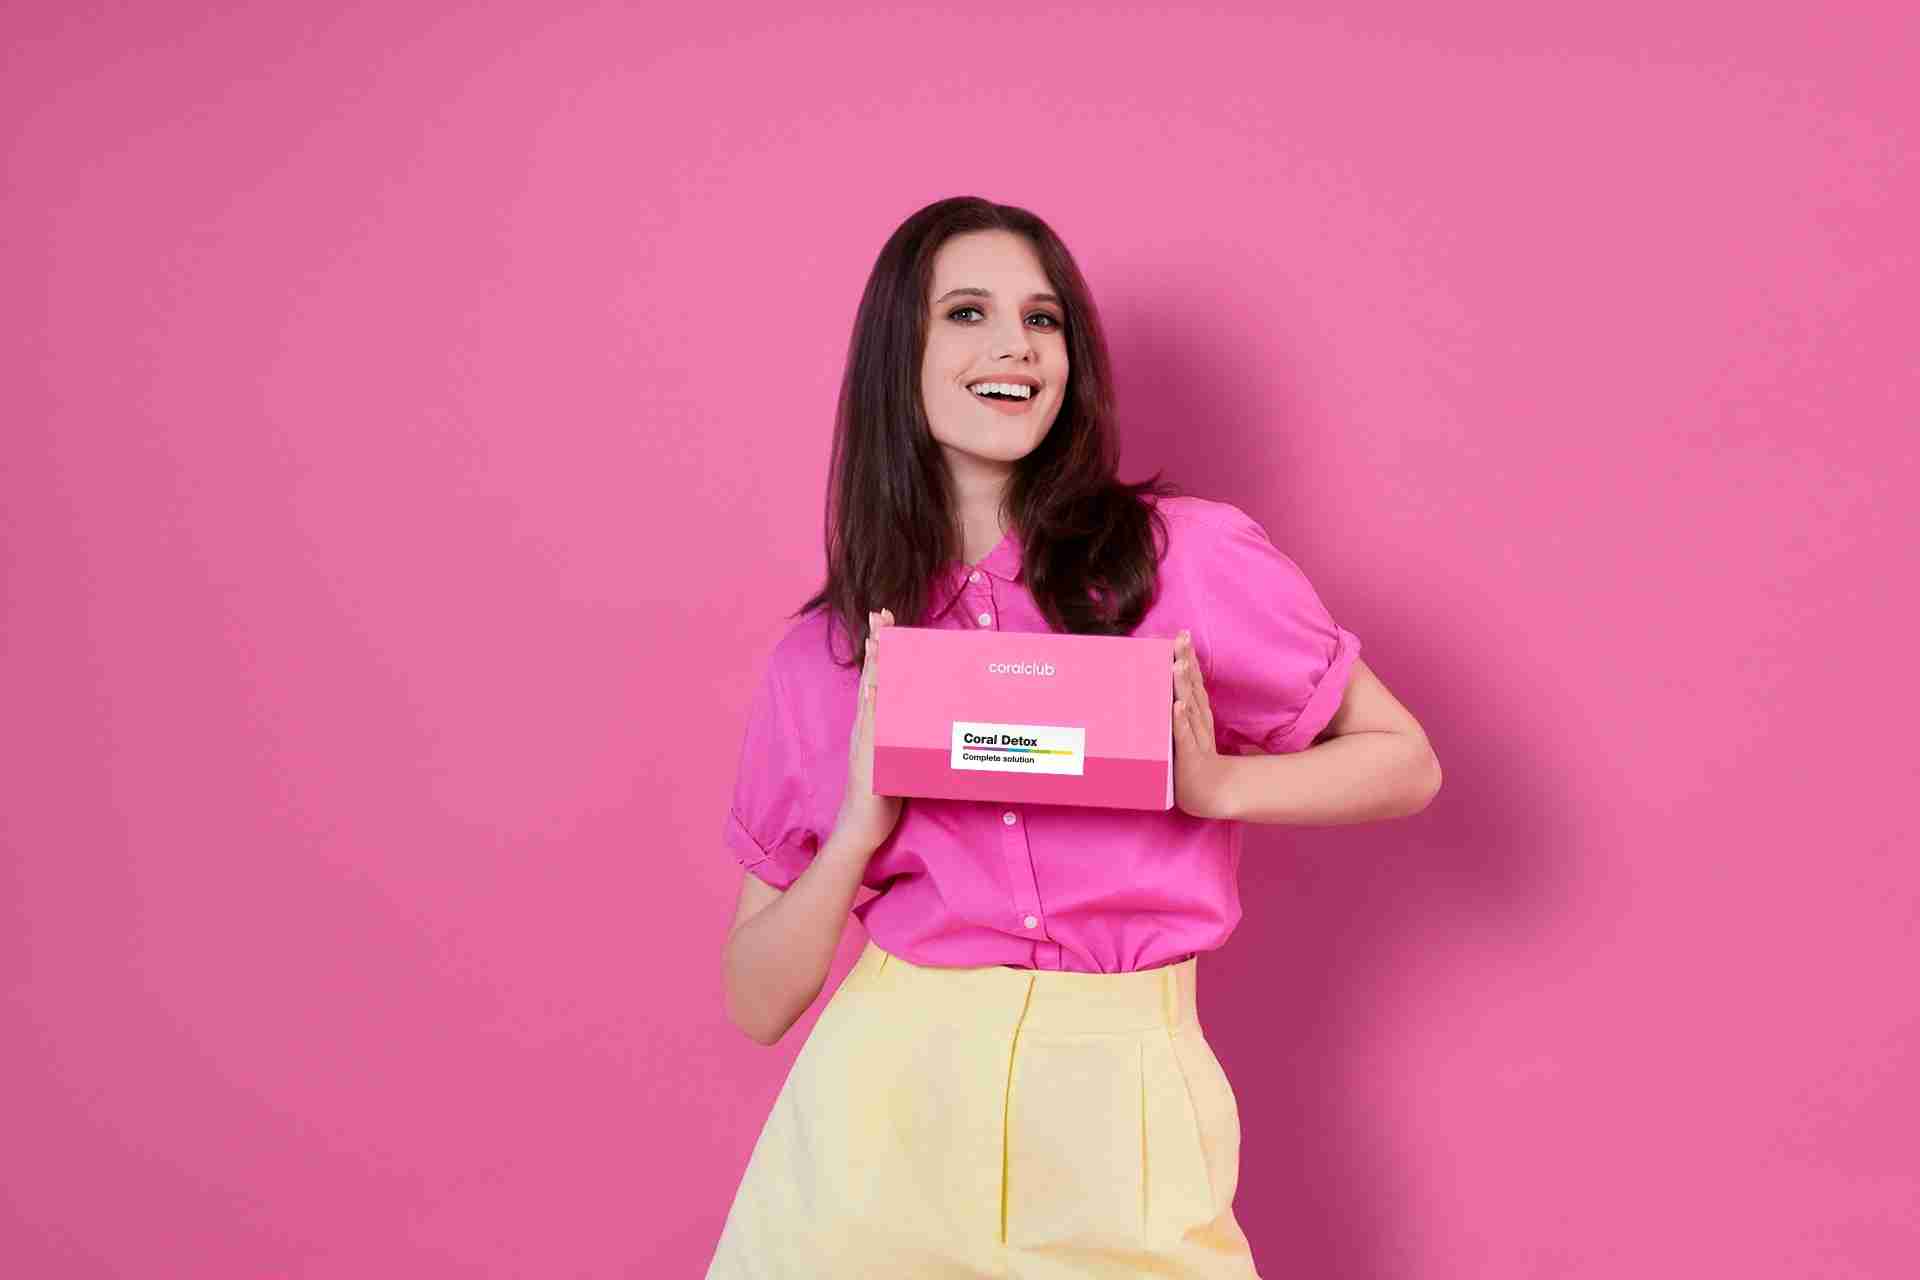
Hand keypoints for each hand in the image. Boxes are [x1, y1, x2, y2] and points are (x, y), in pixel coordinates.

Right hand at [834, 608, 904, 854]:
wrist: (860, 826)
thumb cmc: (882, 795)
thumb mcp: (899, 758)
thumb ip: (908, 739)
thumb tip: (931, 722)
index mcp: (873, 723)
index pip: (878, 678)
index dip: (881, 650)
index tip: (886, 622)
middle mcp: (865, 725)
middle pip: (871, 675)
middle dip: (875, 643)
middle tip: (879, 613)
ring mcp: (864, 738)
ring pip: (869, 693)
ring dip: (873, 665)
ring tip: (877, 637)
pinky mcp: (867, 754)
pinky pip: (870, 723)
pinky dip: (872, 702)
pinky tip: (875, 684)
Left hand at [1172, 629, 1234, 819]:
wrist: (1210, 793)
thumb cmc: (1192, 756)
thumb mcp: (1187, 727)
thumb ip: (1180, 704)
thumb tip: (1166, 682)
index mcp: (1198, 711)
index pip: (1194, 680)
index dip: (1189, 656)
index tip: (1182, 634)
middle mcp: (1199, 720)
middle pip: (1193, 687)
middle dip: (1186, 662)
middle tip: (1180, 639)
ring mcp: (1195, 737)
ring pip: (1188, 707)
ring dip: (1183, 686)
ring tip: (1177, 665)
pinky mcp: (1189, 756)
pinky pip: (1183, 736)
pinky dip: (1180, 722)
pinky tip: (1176, 707)